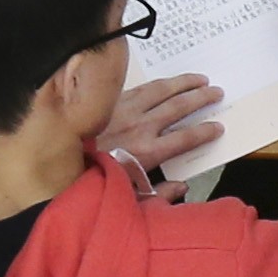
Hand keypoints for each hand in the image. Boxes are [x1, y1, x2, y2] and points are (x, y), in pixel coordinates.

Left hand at [96, 71, 224, 194]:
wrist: (58, 161)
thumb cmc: (94, 179)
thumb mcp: (129, 196)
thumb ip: (159, 194)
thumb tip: (182, 187)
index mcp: (147, 152)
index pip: (184, 139)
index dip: (205, 132)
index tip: (218, 127)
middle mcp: (140, 127)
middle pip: (178, 108)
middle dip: (201, 99)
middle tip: (218, 92)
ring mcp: (125, 110)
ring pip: (161, 91)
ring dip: (183, 83)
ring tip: (201, 79)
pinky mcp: (112, 101)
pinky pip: (141, 87)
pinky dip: (159, 82)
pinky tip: (168, 81)